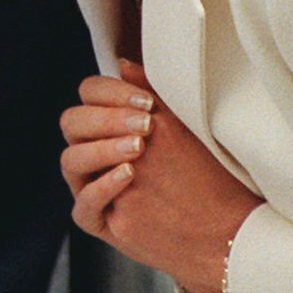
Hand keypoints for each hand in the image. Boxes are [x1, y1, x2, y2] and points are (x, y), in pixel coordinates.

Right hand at [61, 60, 260, 292]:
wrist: (221, 228)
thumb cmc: (203, 174)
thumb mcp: (178, 129)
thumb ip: (150, 95)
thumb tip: (124, 64)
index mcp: (110, 125)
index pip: (89, 95)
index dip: (110, 93)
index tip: (147, 103)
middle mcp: (96, 154)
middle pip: (72, 123)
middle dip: (105, 120)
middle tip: (144, 127)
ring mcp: (93, 187)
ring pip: (71, 160)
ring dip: (103, 149)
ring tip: (139, 149)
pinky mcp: (99, 220)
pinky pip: (83, 203)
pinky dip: (103, 186)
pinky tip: (129, 175)